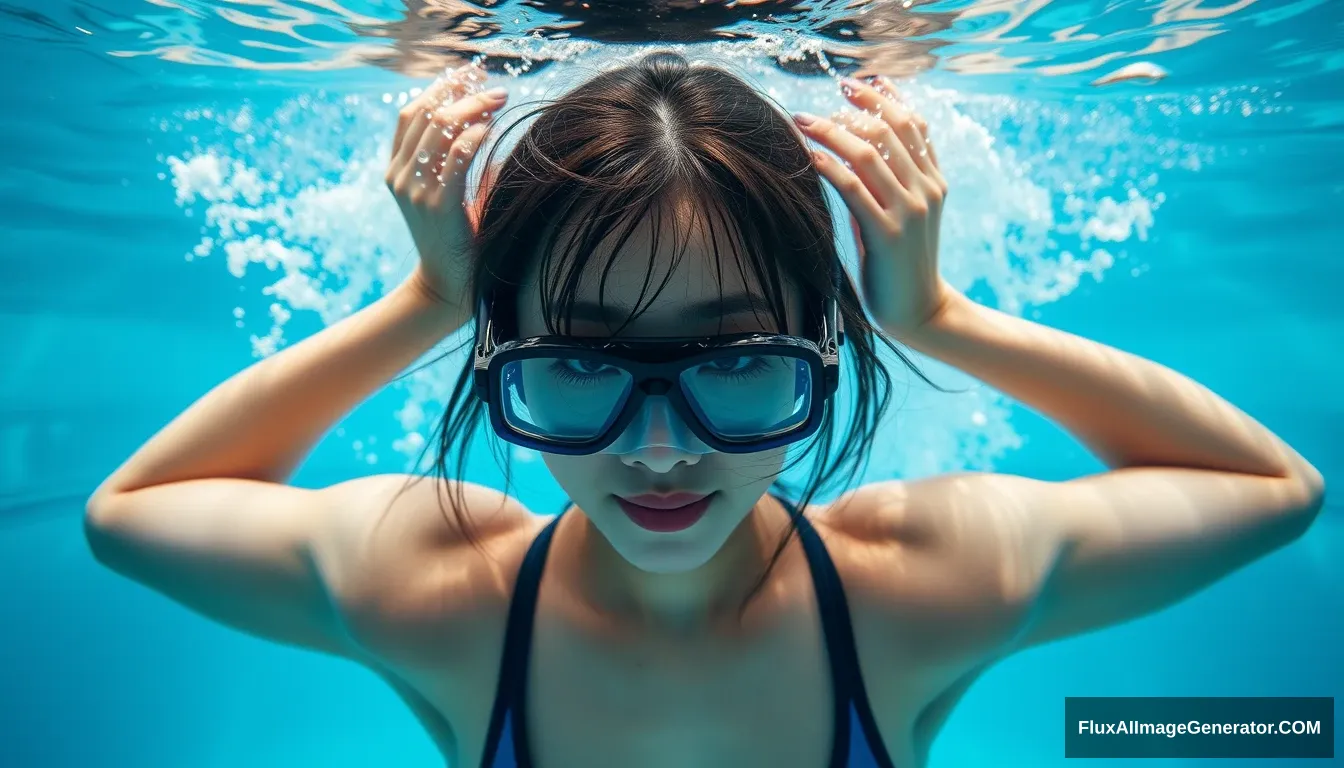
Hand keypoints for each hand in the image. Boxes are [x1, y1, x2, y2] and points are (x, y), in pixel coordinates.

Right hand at [386, 63, 506, 306]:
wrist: (448, 287)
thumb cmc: (459, 238)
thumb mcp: (449, 192)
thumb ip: (458, 159)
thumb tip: (488, 121)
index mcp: (398, 169)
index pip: (410, 113)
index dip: (439, 87)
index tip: (469, 74)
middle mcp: (399, 175)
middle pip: (425, 112)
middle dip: (460, 90)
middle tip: (492, 85)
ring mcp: (415, 190)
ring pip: (440, 127)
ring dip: (472, 106)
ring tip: (499, 99)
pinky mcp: (437, 204)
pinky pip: (457, 155)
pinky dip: (475, 134)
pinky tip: (492, 127)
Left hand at [794, 76, 959, 340]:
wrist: (920, 312)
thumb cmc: (899, 265)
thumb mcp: (898, 215)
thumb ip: (884, 183)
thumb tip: (850, 152)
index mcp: (933, 182)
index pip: (914, 124)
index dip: (887, 97)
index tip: (860, 82)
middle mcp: (926, 190)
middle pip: (891, 129)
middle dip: (857, 104)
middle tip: (827, 95)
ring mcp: (910, 211)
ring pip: (869, 152)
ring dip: (831, 130)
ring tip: (803, 120)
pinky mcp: (888, 234)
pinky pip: (853, 187)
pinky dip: (828, 165)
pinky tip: (807, 155)